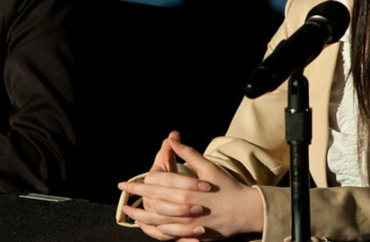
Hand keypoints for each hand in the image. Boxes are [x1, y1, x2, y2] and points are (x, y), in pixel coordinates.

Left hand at [118, 133, 263, 240]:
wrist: (247, 211)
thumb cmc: (227, 186)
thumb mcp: (209, 167)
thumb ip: (188, 153)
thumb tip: (172, 138)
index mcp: (188, 189)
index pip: (158, 185)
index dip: (140, 182)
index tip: (126, 182)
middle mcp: (187, 207)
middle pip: (155, 202)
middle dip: (137, 197)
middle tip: (122, 192)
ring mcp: (190, 223)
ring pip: (160, 221)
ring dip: (141, 217)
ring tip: (128, 213)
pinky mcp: (194, 234)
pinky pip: (171, 235)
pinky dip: (156, 231)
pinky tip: (146, 227)